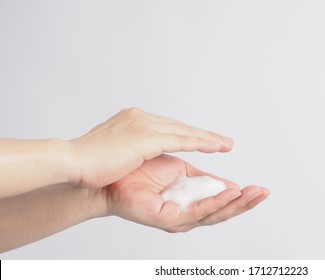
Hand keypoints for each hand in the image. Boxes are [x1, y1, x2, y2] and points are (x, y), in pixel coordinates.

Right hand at [69, 108, 233, 187]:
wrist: (69, 162)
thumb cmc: (87, 164)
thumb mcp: (113, 151)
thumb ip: (129, 148)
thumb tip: (136, 154)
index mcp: (133, 119)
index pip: (168, 127)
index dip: (188, 134)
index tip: (204, 140)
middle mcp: (140, 117)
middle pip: (180, 126)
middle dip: (203, 135)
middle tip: (224, 141)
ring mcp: (142, 125)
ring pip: (184, 132)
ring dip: (207, 139)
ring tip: (226, 145)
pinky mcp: (144, 138)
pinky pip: (180, 140)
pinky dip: (199, 143)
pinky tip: (214, 148)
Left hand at [104, 154, 269, 232]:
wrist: (108, 174)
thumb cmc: (137, 169)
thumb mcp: (180, 168)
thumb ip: (202, 175)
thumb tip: (224, 179)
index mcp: (190, 201)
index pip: (221, 201)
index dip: (241, 196)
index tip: (260, 188)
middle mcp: (186, 212)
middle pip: (222, 210)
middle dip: (247, 202)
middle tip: (264, 192)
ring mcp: (177, 217)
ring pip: (214, 214)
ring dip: (237, 204)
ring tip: (255, 194)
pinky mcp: (168, 218)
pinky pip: (197, 212)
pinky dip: (216, 203)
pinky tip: (231, 194)